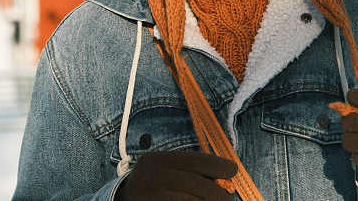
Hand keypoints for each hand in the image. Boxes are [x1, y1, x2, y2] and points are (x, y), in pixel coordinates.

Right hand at [115, 150, 237, 200]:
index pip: (196, 160)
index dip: (218, 165)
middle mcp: (154, 177)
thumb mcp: (166, 169)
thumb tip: (224, 179)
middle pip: (199, 186)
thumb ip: (190, 171)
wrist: (125, 199)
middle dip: (219, 195)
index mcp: (159, 160)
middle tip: (226, 199)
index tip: (232, 170)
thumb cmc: (154, 183)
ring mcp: (152, 197)